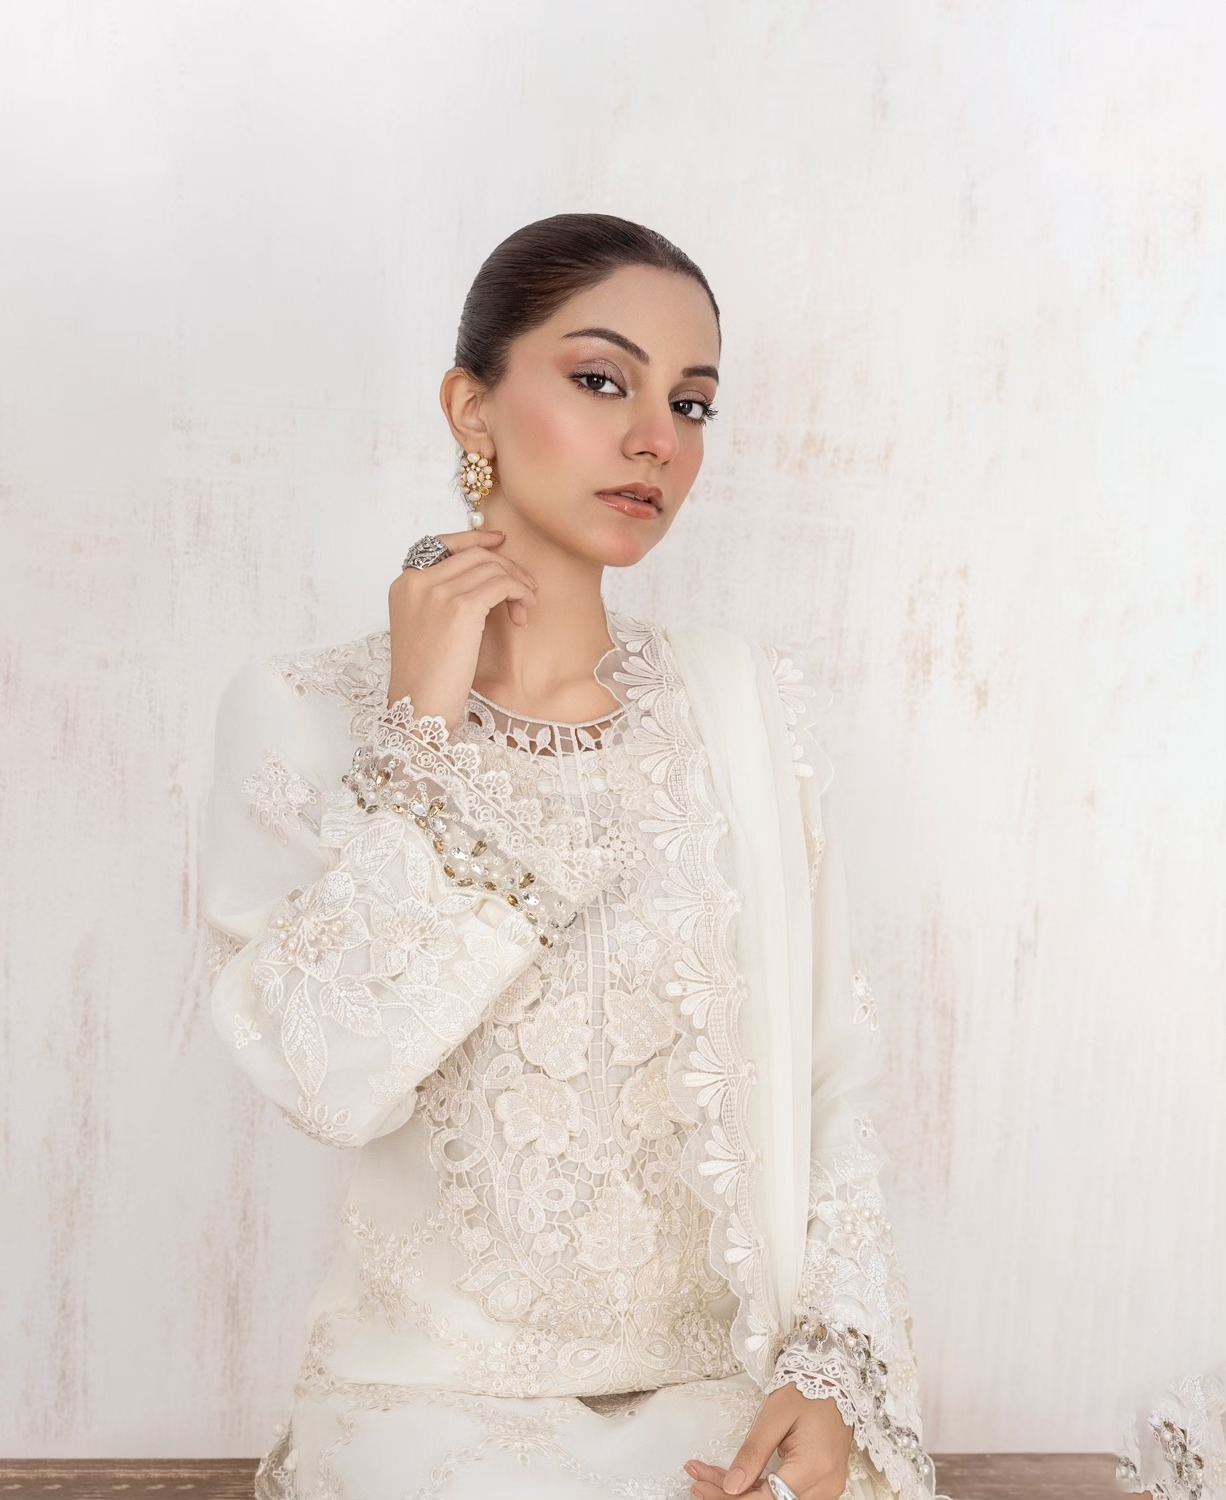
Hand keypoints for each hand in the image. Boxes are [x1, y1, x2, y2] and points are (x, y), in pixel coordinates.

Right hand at [386, 528, 537, 729]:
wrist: (417, 708)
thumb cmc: (425, 679)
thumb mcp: (425, 629)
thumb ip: (441, 600)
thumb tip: (483, 582)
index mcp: (405, 584)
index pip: (443, 544)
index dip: (476, 538)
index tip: (500, 542)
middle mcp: (418, 582)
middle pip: (474, 554)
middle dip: (506, 566)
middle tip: (526, 588)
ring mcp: (437, 593)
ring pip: (491, 567)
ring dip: (517, 583)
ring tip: (526, 608)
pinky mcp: (460, 609)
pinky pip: (502, 585)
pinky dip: (520, 593)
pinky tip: (524, 613)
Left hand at [684, 1385, 852, 1499]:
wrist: (836, 1380)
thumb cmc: (806, 1390)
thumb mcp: (774, 1414)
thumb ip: (753, 1452)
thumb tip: (731, 1486)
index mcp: (814, 1467)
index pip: (766, 1499)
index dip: (729, 1497)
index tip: (700, 1485)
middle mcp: (825, 1485)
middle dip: (730, 1496)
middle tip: (699, 1482)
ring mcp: (827, 1488)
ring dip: (744, 1495)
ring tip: (712, 1479)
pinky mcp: (823, 1484)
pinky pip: (787, 1497)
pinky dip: (761, 1491)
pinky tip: (738, 1482)